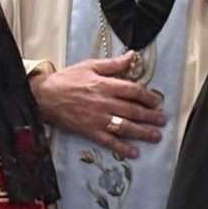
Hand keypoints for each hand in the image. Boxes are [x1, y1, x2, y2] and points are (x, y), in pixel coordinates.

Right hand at [31, 55, 166, 157]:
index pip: (133, 91)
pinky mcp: (90, 131)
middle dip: (150, 116)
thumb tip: (132, 56)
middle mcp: (104, 103)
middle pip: (133, 110)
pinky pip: (109, 141)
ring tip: (155, 136)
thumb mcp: (90, 66)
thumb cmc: (68, 79)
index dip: (147, 97)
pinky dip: (122, 147)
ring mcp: (98, 119)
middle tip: (162, 121)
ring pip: (125, 127)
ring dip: (142, 132)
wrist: (45, 96)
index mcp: (105, 85)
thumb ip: (113, 64)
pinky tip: (134, 152)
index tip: (156, 102)